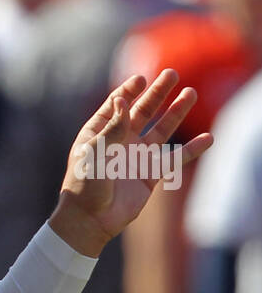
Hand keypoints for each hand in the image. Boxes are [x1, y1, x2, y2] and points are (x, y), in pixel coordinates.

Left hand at [48, 70, 212, 256]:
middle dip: (157, 93)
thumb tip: (123, 99)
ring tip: (190, 93)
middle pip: (143, 111)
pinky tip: (208, 138)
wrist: (90, 219)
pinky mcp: (150, 175)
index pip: (117, 105)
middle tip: (172, 73)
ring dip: (176, 112)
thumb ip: (113, 127)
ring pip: (161, 130)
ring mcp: (136, 157)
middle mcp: (119, 141)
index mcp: (100, 132)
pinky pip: (174, 159)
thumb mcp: (95, 151)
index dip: (130, 90)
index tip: (141, 79)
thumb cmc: (84, 184)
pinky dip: (191, 149)